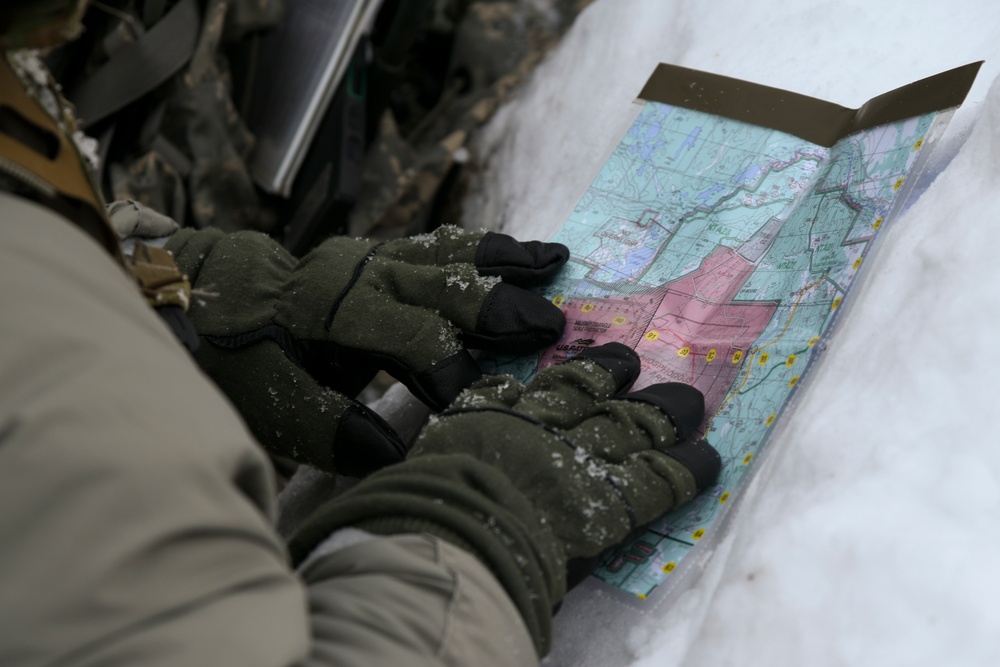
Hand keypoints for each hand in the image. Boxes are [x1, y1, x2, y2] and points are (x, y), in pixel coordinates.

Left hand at [166, 225, 568, 474]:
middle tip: (554, 323)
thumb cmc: (229, 353)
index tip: (484, 399)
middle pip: (444, 282)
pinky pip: (433, 245)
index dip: (452, 366)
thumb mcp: (263, 402)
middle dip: (502, 305)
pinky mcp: (370, 255)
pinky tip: (509, 251)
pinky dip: (477, 248)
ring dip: (502, 258)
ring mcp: (367, 257)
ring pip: (446, 251)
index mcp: (334, 310)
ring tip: (555, 257)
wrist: (198, 293)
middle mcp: (359, 273)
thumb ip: (325, 427)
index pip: (414, 333)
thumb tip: (390, 450)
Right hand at [287, 343, 720, 653]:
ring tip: (684, 398)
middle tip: (630, 356)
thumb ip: (439, 449)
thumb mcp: (412, 466)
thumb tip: (436, 442)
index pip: (527, 388)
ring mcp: (579, 456)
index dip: (553, 373)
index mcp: (486, 417)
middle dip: (609, 375)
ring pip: (629, 424)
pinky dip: (687, 466)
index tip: (570, 355)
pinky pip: (661, 478)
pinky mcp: (613, 498)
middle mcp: (537, 425)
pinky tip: (709, 455)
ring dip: (657, 411)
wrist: (447, 529)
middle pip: (583, 392)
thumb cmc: (415, 503)